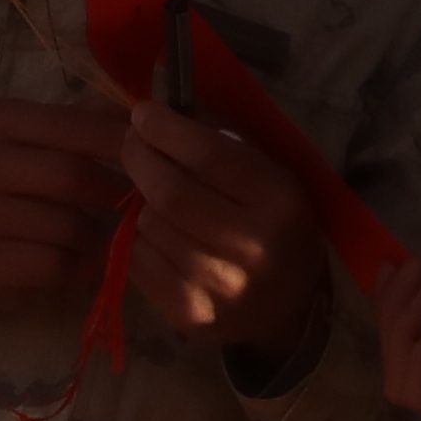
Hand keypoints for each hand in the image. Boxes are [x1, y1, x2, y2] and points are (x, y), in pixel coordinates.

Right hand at [0, 104, 127, 335]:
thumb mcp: (10, 134)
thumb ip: (69, 123)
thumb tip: (144, 112)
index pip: (75, 126)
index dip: (123, 143)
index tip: (155, 156)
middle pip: (74, 176)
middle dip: (116, 192)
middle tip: (141, 203)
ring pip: (68, 226)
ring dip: (99, 236)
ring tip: (104, 235)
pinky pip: (53, 264)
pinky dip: (78, 265)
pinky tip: (78, 260)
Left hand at [109, 99, 327, 365]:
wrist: (288, 308)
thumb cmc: (273, 225)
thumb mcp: (268, 175)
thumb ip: (221, 139)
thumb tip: (160, 107)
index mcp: (280, 200)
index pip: (210, 154)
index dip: (167, 129)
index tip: (144, 114)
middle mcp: (254, 246)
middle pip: (170, 191)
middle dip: (139, 157)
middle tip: (131, 143)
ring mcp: (221, 286)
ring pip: (150, 225)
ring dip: (141, 202)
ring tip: (153, 194)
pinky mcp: (190, 313)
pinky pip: (139, 260)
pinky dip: (138, 238)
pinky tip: (156, 231)